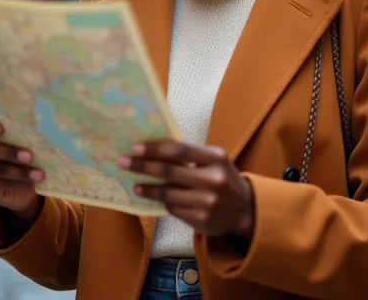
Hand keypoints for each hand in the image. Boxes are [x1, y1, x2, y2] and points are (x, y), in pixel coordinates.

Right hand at [0, 113, 44, 223]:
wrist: (19, 181)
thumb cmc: (22, 148)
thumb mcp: (24, 137)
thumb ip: (26, 130)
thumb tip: (47, 125)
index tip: (1, 129)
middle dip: (9, 152)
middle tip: (30, 156)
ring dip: (19, 172)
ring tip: (38, 174)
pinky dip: (17, 183)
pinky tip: (31, 184)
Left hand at [119, 142, 254, 238]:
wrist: (244, 209)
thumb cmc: (223, 177)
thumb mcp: (215, 161)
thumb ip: (192, 156)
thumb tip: (155, 150)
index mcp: (216, 158)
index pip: (181, 150)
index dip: (156, 149)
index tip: (136, 147)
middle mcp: (213, 180)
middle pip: (170, 171)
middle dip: (143, 166)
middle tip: (124, 162)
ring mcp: (207, 202)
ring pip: (168, 194)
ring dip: (148, 188)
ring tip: (135, 185)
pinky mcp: (201, 220)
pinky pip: (173, 209)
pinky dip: (161, 202)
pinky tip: (152, 197)